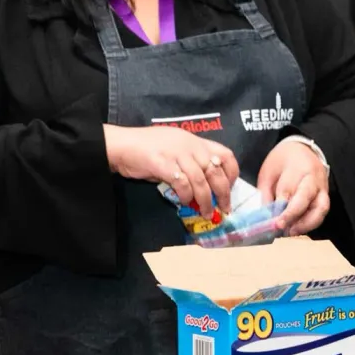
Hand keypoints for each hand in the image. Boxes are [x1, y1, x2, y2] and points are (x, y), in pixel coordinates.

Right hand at [103, 124, 237, 219]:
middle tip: (224, 208)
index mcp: (196, 141)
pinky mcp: (163, 164)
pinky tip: (184, 202)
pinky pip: (182, 184)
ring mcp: (177, 154)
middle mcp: (190, 146)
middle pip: (216, 171)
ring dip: (205, 200)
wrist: (121, 145)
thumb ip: (191, 162)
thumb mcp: (176, 149)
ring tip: (205, 212)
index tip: (231, 187)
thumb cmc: (147, 148)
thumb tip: (205, 185)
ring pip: (201, 181)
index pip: (225, 154)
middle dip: (223, 193)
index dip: (232, 172)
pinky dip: (186, 196)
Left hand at [260, 138, 330, 234]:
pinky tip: (298, 228)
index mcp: (297, 168)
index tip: (272, 223)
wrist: (302, 150)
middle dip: (293, 216)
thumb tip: (266, 218)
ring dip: (306, 224)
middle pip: (307, 199)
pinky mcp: (325, 196)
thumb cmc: (282, 161)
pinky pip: (322, 212)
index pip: (288, 190)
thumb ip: (266, 195)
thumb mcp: (268, 173)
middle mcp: (313, 178)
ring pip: (321, 208)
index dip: (280, 208)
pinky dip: (311, 223)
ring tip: (291, 232)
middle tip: (281, 229)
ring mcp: (323, 187)